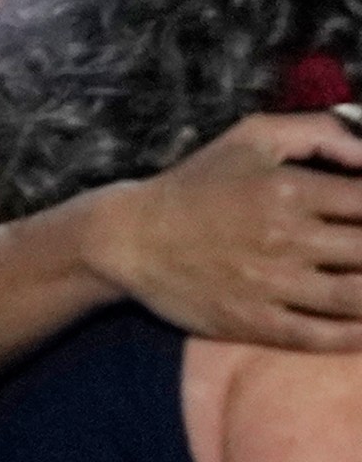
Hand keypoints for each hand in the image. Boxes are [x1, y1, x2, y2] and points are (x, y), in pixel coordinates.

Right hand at [83, 114, 361, 350]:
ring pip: (358, 297)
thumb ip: (320, 132)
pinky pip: (325, 336)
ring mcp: (273, 285)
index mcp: (289, 189)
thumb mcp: (250, 138)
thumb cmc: (195, 184)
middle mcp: (287, 238)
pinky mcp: (258, 323)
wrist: (129, 238)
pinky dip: (357, 334)